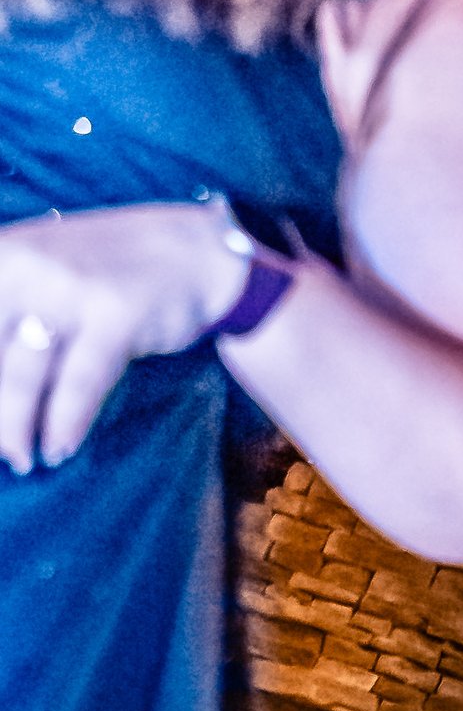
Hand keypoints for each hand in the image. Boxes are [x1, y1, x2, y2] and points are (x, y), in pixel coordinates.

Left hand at [0, 200, 251, 473]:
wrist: (194, 251)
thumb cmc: (110, 267)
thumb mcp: (42, 265)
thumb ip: (8, 304)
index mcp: (1, 254)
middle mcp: (25, 265)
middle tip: (1, 447)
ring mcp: (69, 290)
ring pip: (20, 377)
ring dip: (14, 429)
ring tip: (21, 459)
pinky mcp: (114, 316)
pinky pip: (78, 384)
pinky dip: (64, 424)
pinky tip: (59, 450)